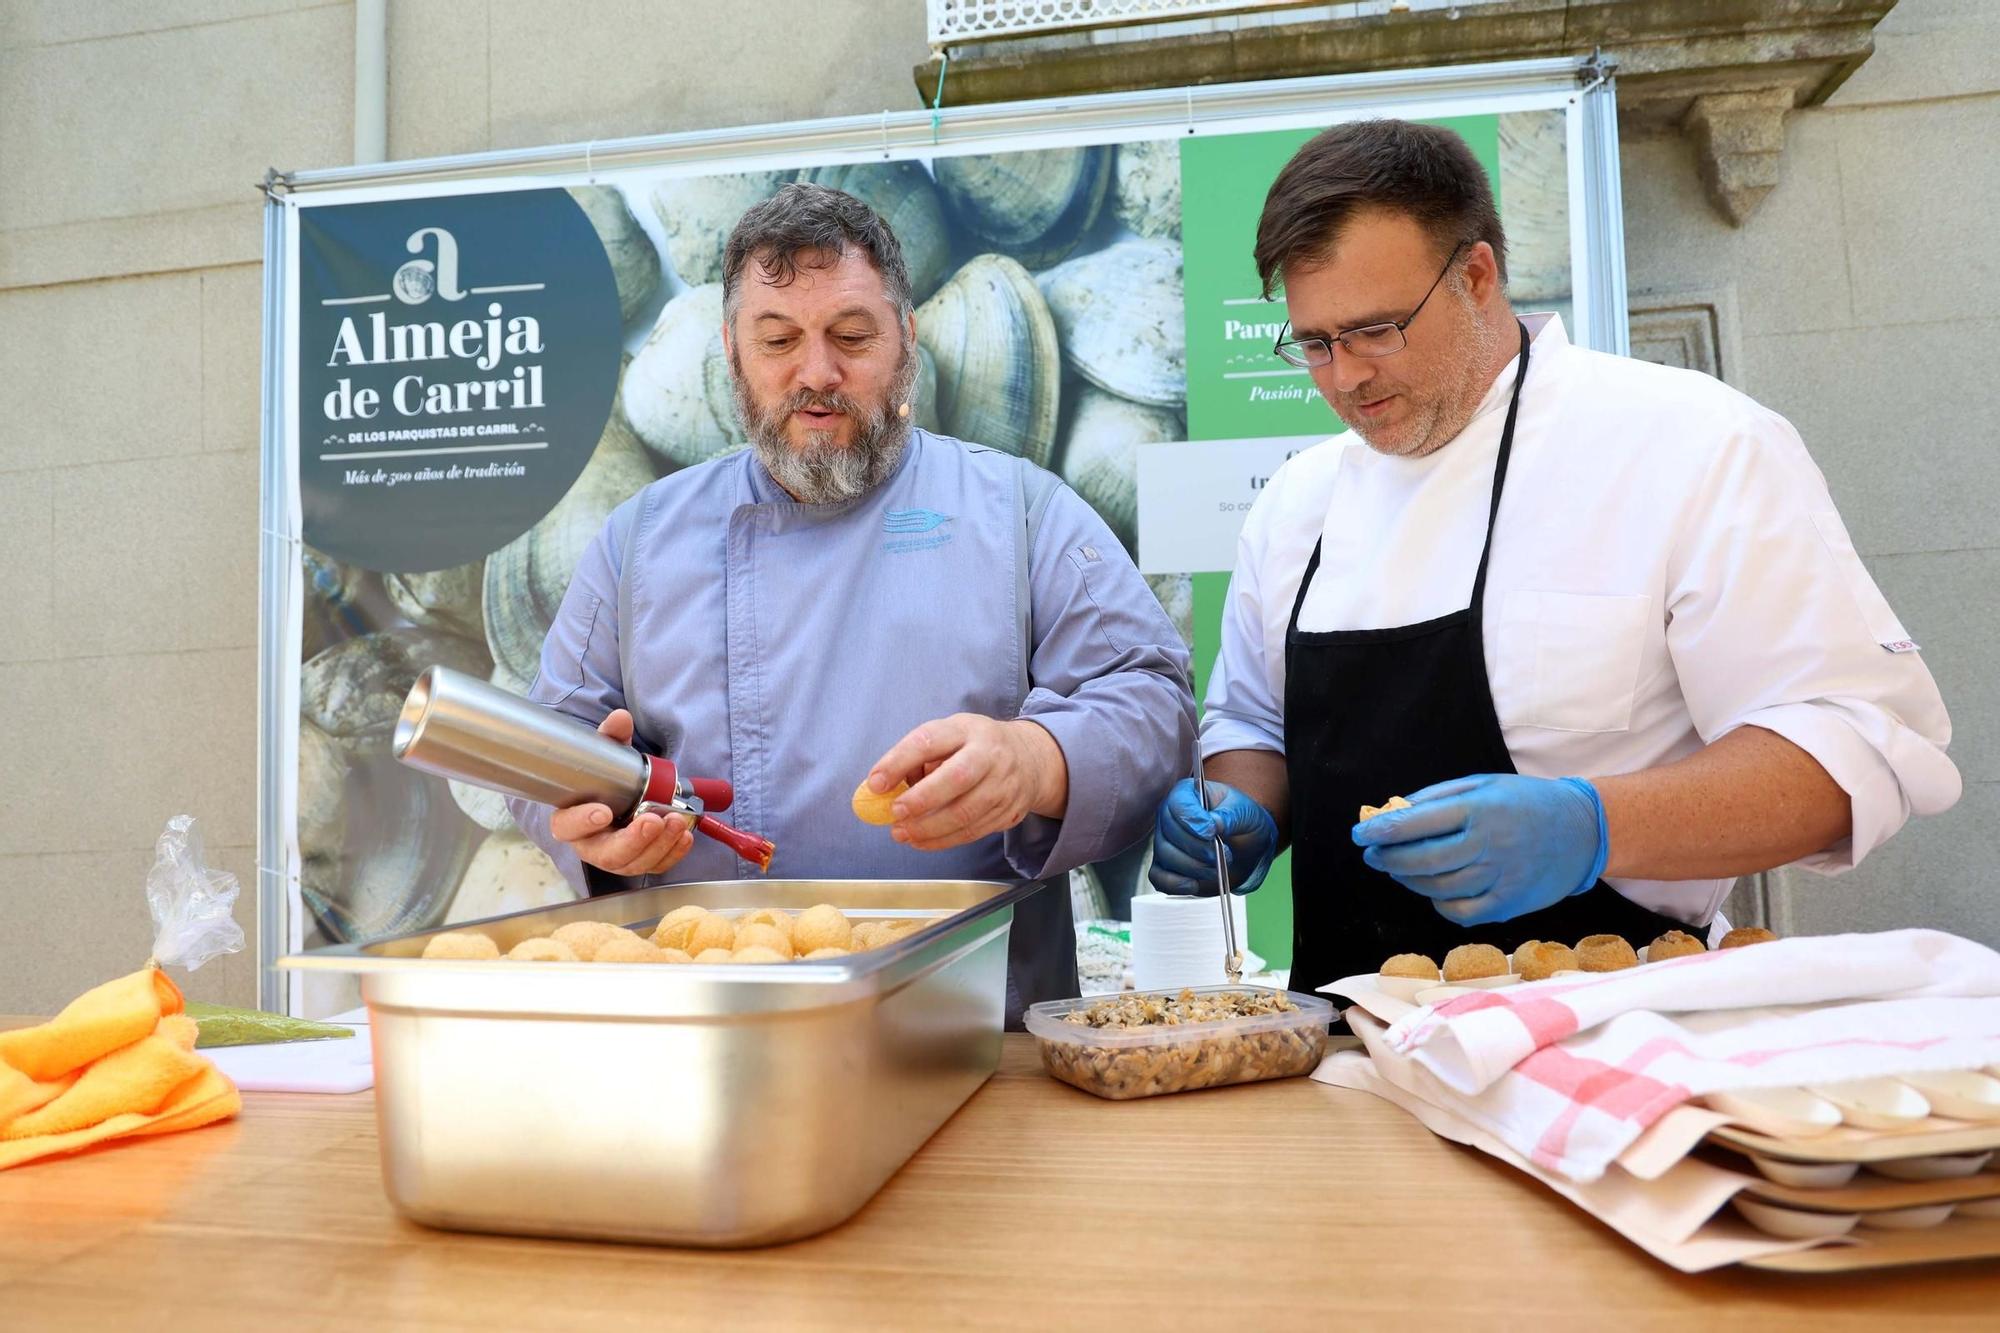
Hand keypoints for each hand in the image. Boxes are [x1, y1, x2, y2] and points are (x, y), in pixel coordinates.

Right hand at [547, 709, 694, 875]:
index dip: (581, 822)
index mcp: (571, 819)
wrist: (622, 795)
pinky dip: (672, 853)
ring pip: (633, 863)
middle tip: (652, 820)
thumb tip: (620, 718)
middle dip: (632, 840)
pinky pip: (655, 865)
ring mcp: (616, 857)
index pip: (566, 827)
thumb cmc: (606, 780)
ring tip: (675, 822)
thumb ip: (611, 737)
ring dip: (658, 845)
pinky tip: (684, 835)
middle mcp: (591, 844)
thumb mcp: (607, 755)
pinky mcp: (639, 862)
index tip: (603, 812)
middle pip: (606, 854)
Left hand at [865, 714, 1066, 851]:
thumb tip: (883, 787)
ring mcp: (1004, 784)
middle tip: (894, 813)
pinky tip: (921, 840)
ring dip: (928, 828)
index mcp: (967, 729)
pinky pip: (973, 831)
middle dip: (921, 800)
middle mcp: (990, 754)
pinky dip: (942, 840)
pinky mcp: (1009, 811)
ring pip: (966, 812)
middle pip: (956, 778)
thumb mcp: (948, 736)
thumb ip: (917, 758)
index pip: (929, 741)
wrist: (1030, 759)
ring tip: (900, 832)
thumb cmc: (974, 747)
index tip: (875, 784)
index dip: (899, 762)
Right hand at [1148, 779, 1278, 896]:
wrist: (1248, 845)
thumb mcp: (1244, 812)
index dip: (1192, 820)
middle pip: (1169, 833)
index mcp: (1186, 794)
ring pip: (1164, 855)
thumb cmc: (1243, 821)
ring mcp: (1165, 842)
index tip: (1212, 833)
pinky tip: (1194, 884)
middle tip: (1222, 854)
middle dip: (1197, 848)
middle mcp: (1170, 816)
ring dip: (1192, 866)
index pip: (1178, 804)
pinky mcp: (1167, 866)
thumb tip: (1213, 824)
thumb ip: (1229, 816)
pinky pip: (1158, 877)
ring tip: (1216, 868)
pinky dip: (1175, 883)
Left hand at [1351, 774, 1606, 925]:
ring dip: (1409, 880)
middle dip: (1389, 859)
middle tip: (1373, 854)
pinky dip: (1439, 902)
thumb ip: (1438, 797)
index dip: (1382, 831)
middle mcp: (1490, 844)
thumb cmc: (1526, 802)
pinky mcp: (1509, 905)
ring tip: (1400, 869)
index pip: (1417, 823)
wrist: (1583, 831)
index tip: (1360, 834)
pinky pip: (1460, 912)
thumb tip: (1393, 812)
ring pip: (1438, 887)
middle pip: (1422, 860)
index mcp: (1480, 808)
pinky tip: (1435, 889)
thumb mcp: (1483, 784)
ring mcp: (1501, 878)